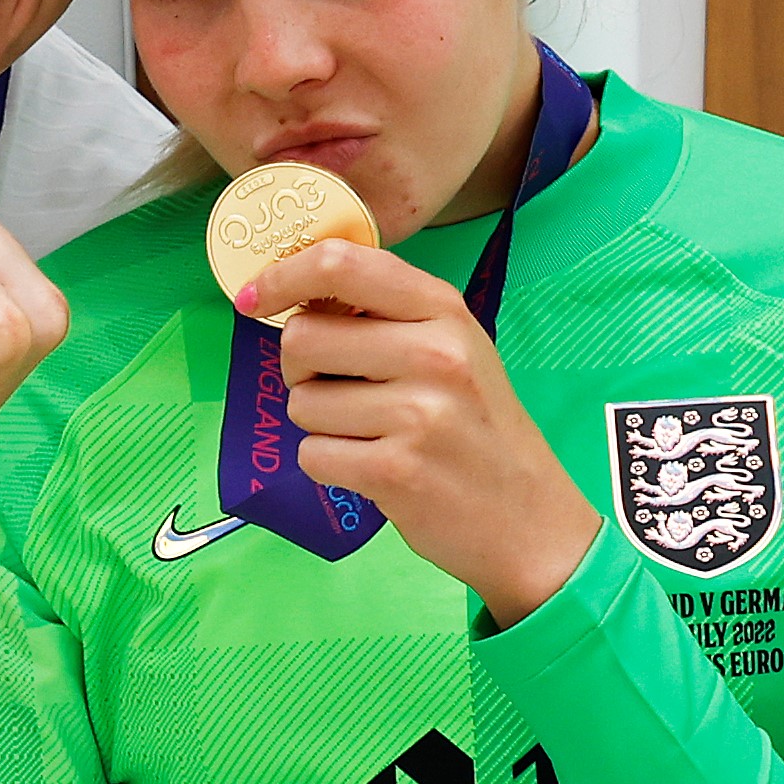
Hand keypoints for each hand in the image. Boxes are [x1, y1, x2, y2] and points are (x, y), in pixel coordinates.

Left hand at [244, 239, 600, 626]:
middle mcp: (434, 354)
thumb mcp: (453, 348)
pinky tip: (372, 468)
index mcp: (443, 310)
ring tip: (370, 435)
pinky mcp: (395, 471)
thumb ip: (385, 314)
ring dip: (319, 423)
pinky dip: (329, 465)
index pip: (341, 264)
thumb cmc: (478, 428)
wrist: (529, 519)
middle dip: (301, 369)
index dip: (282, 275)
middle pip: (303, 337)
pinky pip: (313, 454)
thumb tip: (292, 291)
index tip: (253, 297)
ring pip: (301, 401)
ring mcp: (417, 414)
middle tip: (337, 389)